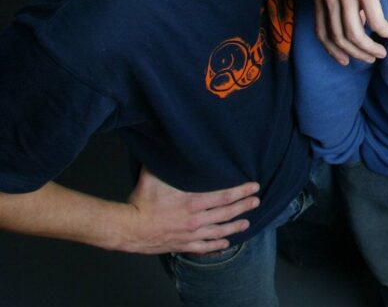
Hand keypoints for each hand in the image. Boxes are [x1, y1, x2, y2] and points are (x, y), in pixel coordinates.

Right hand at [123, 166, 259, 253]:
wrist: (129, 228)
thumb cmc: (140, 202)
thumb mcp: (154, 176)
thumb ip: (166, 161)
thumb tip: (169, 143)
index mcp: (192, 201)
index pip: (225, 196)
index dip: (241, 191)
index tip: (254, 187)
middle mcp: (195, 219)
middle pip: (227, 213)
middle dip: (244, 206)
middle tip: (256, 202)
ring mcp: (190, 234)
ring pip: (219, 231)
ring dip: (235, 226)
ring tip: (247, 222)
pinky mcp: (183, 245)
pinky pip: (204, 246)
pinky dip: (217, 245)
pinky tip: (226, 243)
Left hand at [314, 0, 387, 64]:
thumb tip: (360, 23)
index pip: (322, 32)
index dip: (334, 51)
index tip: (347, 61)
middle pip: (339, 37)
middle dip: (356, 54)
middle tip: (371, 58)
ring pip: (355, 34)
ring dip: (370, 48)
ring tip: (382, 52)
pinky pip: (374, 21)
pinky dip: (383, 32)